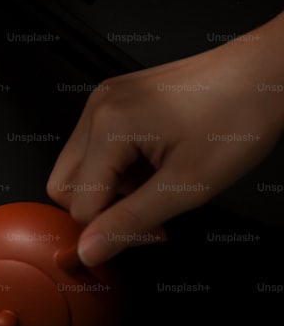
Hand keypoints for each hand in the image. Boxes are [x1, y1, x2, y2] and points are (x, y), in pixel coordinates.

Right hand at [47, 13, 283, 265]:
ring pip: (78, 168)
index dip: (112, 228)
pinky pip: (95, 146)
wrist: (262, 74)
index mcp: (109, 127)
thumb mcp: (187, 186)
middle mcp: (96, 108)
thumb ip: (131, 222)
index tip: (153, 231)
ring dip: (111, 188)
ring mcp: (103, 100)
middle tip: (148, 215)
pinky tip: (154, 164)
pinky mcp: (115, 98)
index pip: (79, 204)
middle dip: (101, 208)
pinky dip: (118, 166)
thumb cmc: (237, 118)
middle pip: (64, 185)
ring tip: (158, 184)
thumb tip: (88, 251)